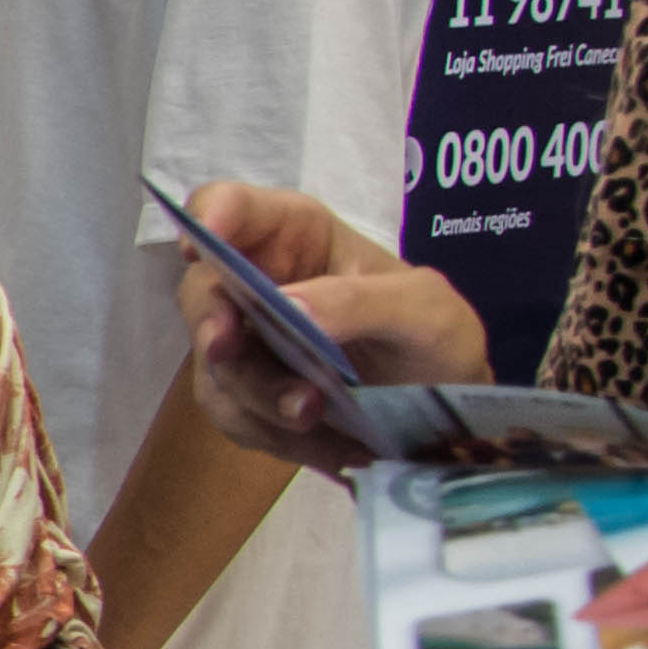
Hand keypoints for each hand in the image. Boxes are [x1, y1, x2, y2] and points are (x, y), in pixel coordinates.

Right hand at [175, 180, 487, 478]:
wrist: (445, 418)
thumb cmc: (437, 341)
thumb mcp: (426, 311)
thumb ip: (362, 301)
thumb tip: (286, 308)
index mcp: (298, 237)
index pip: (234, 208)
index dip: (208, 217)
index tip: (202, 244)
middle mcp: (260, 283)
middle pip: (202, 290)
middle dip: (212, 325)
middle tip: (229, 351)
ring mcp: (249, 342)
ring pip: (214, 364)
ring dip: (257, 396)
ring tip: (316, 415)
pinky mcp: (247, 395)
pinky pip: (232, 414)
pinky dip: (273, 433)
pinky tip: (325, 440)